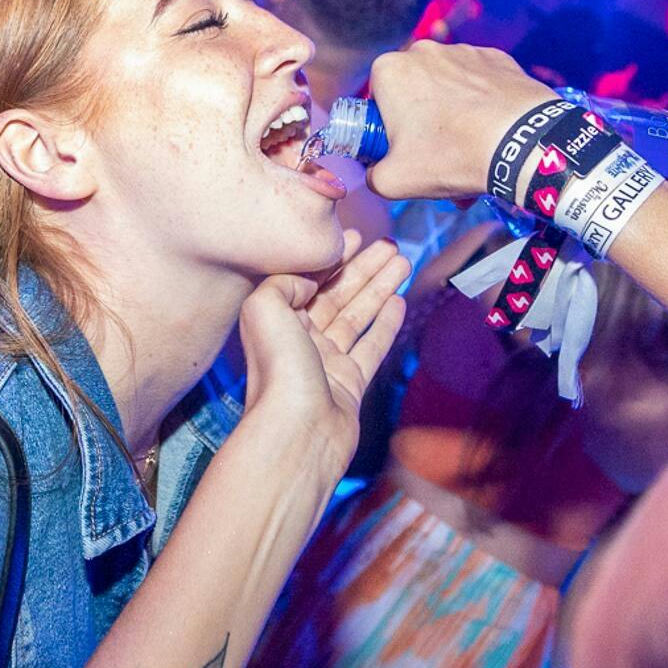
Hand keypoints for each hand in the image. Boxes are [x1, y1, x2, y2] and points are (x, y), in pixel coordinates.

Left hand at [238, 235, 408, 471]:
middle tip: (390, 245)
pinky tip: (399, 301)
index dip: (332, 256)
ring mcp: (325, 362)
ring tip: (403, 262)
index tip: (355, 235)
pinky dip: (385, 323)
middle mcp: (299, 338)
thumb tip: (310, 279)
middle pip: (336, 293)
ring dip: (380, 288)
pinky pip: (370, 346)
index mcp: (275, 318)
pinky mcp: (349, 384)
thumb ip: (284, 280)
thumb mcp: (264, 306)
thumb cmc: (278, 370)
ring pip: (357, 316)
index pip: (307, 278)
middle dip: (363, 268)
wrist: (297, 432)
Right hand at [365, 42, 557, 200]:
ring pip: (448, 88)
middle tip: (438, 155)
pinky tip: (492, 131)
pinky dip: (482, 104)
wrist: (522, 143)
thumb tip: (376, 172)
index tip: (404, 152)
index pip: (377, 101)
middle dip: (422, 123)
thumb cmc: (452, 155)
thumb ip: (371, 175)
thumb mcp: (393, 181)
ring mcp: (465, 51)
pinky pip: (480, 83)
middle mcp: (425, 51)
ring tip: (470, 150)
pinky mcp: (498, 58)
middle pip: (414, 93)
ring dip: (452, 115)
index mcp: (390, 70)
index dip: (387, 130)